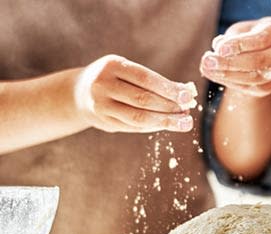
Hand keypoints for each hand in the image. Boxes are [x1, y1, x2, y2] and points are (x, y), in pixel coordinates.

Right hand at [74, 54, 196, 132]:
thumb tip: (187, 92)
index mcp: (112, 66)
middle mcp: (103, 85)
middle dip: (169, 107)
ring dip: (165, 121)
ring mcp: (101, 105)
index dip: (168, 88)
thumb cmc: (115, 78)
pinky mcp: (104, 122)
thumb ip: (153, 81)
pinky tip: (166, 125)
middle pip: (143, 100)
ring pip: (138, 118)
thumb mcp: (128, 70)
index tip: (188, 96)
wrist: (79, 92)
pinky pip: (133, 127)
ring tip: (183, 122)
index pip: (145, 79)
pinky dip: (153, 127)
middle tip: (188, 112)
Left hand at [200, 17, 270, 96]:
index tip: (219, 48)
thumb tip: (217, 47)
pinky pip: (250, 87)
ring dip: (227, 75)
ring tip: (207, 68)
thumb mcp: (243, 28)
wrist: (268, 48)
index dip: (239, 45)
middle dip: (230, 63)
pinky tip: (215, 75)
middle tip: (208, 60)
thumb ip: (232, 37)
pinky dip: (230, 82)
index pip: (260, 40)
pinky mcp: (270, 87)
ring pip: (254, 78)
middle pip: (258, 61)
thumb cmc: (253, 34)